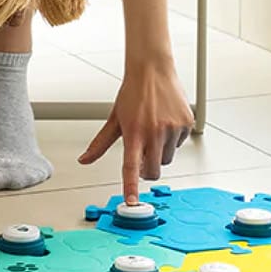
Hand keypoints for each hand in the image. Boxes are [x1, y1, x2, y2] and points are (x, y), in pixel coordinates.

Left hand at [77, 56, 192, 203]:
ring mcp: (172, 129)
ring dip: (158, 153)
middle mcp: (154, 132)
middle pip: (153, 171)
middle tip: (141, 154)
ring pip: (166, 159)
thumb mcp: (113, 119)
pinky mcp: (186, 124)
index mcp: (134, 132)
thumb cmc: (132, 93)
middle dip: (146, 169)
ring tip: (152, 130)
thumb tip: (84, 160)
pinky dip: (171, 140)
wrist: (153, 70)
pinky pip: (178, 145)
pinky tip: (164, 123)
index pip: (130, 166)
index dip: (130, 186)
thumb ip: (99, 144)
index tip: (132, 201)